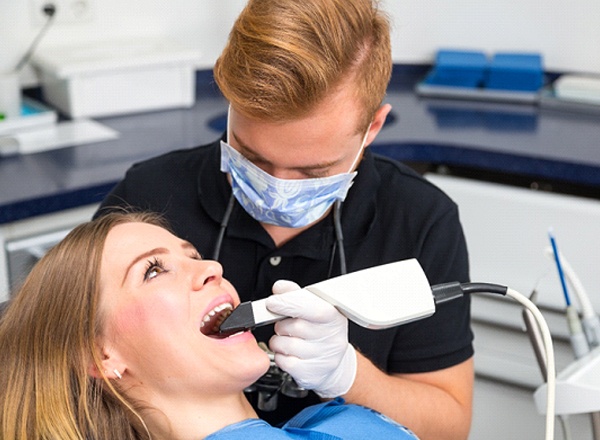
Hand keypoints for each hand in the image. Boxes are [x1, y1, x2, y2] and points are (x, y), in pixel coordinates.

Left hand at [266, 280, 356, 397]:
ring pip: (285, 345)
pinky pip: (283, 361)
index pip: (309, 307)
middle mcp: (331, 337)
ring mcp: (322, 357)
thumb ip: (296, 294)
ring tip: (290, 340)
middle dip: (282, 325)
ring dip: (279, 341)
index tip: (272, 302)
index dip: (287, 303)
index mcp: (334, 316)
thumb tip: (280, 288)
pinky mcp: (310, 373)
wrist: (332, 362)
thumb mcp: (314, 307)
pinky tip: (290, 353)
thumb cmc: (321, 331)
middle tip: (288, 326)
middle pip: (293, 326)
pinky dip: (280, 356)